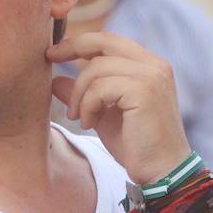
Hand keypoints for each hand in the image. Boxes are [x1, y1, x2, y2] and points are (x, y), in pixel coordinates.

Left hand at [47, 32, 190, 183]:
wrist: (162, 172)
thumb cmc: (136, 146)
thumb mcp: (103, 115)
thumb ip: (85, 95)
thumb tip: (55, 80)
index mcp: (149, 66)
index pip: (110, 41)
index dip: (79, 42)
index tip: (54, 52)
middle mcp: (154, 65)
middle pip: (104, 41)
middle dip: (72, 47)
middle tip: (50, 60)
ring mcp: (151, 76)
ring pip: (96, 68)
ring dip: (79, 95)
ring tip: (79, 119)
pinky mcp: (144, 92)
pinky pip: (100, 88)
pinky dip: (87, 106)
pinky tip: (89, 124)